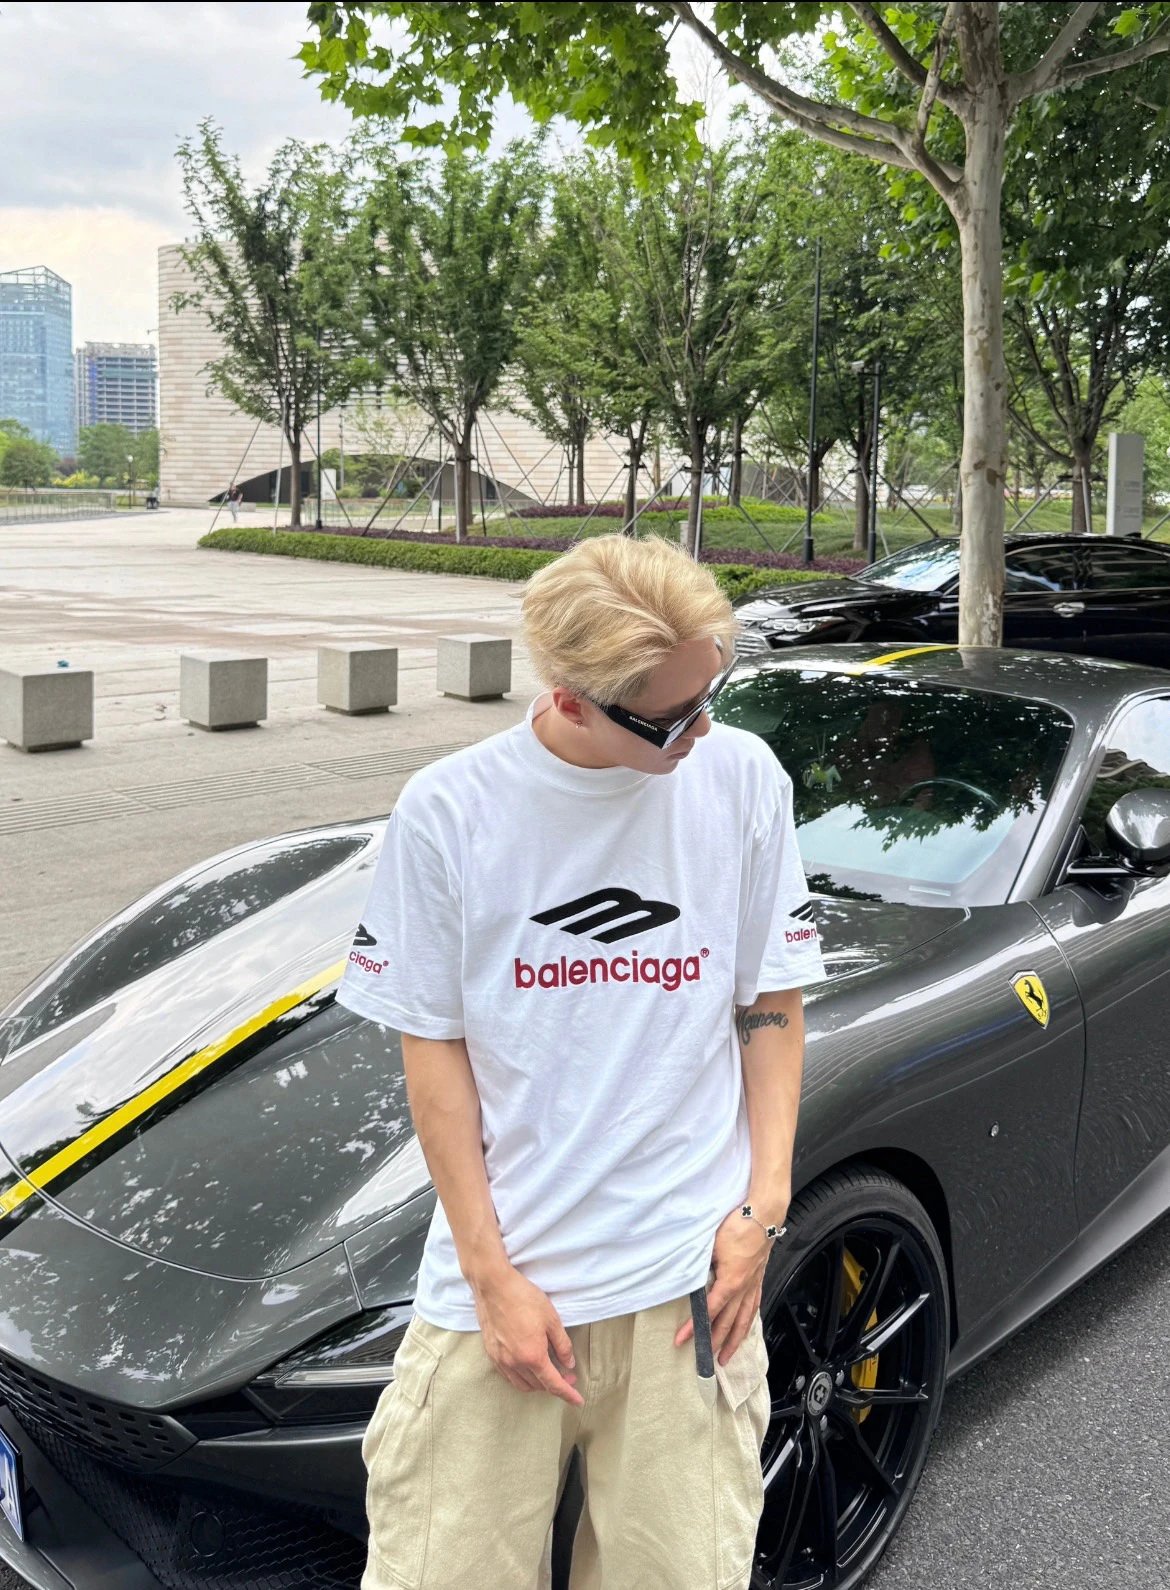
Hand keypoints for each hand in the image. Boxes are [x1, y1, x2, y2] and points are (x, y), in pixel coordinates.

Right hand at [470, 1263, 583, 1406]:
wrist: (493, 1286)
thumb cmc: (524, 1298)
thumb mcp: (551, 1319)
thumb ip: (562, 1345)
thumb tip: (569, 1364)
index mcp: (533, 1356)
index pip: (553, 1384)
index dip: (567, 1394)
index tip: (578, 1401)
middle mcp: (515, 1363)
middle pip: (538, 1386)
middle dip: (555, 1385)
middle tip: (568, 1376)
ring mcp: (501, 1360)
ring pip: (522, 1384)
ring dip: (538, 1384)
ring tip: (549, 1372)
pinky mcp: (491, 1353)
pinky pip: (509, 1376)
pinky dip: (522, 1378)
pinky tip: (528, 1368)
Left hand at [673, 1202, 782, 1364]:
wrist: (764, 1214)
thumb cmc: (738, 1225)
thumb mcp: (712, 1244)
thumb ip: (702, 1264)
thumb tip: (690, 1277)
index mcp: (731, 1281)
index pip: (709, 1310)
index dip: (695, 1327)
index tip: (682, 1340)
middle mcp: (744, 1288)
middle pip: (728, 1322)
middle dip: (715, 1343)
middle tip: (705, 1360)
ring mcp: (754, 1284)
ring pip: (744, 1320)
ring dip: (734, 1340)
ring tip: (728, 1356)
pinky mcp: (759, 1278)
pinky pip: (754, 1306)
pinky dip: (748, 1321)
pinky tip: (744, 1327)